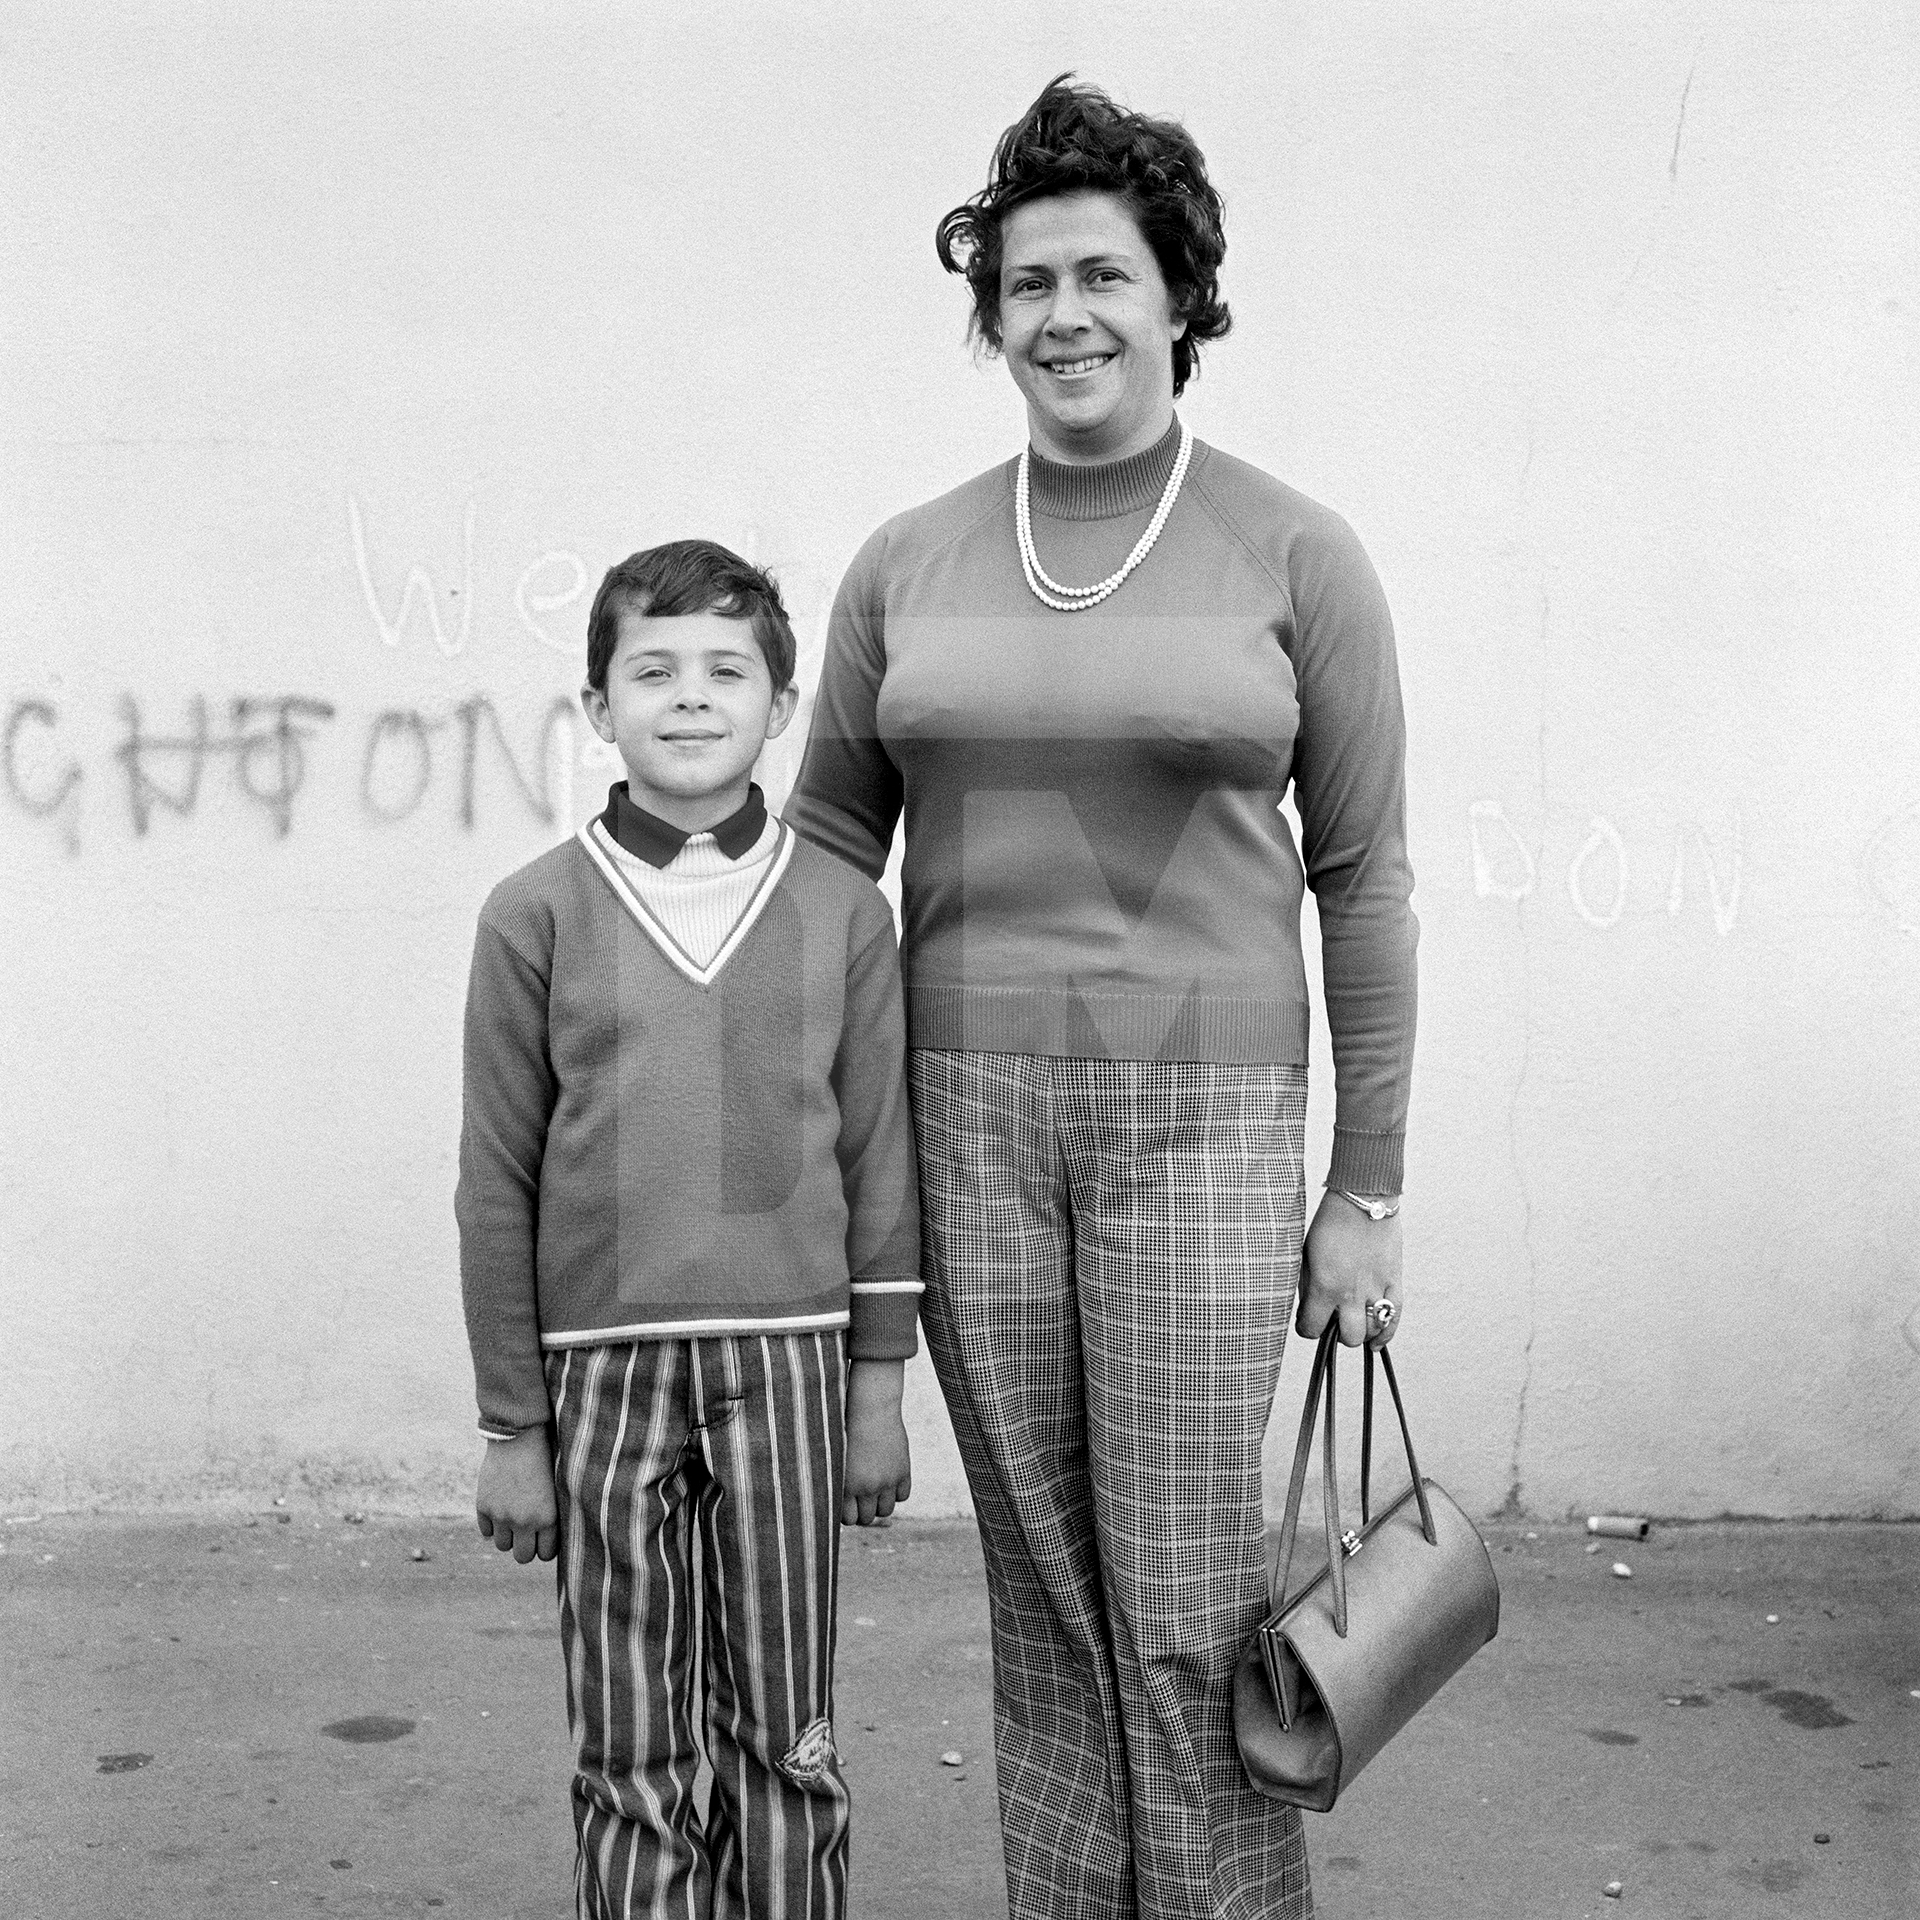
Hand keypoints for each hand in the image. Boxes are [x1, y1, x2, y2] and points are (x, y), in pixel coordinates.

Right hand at [476, 1426, 558, 1563]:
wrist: (519, 1436)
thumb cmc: (544, 1459)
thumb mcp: (555, 1489)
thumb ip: (551, 1516)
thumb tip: (549, 1543)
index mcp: (548, 1518)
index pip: (546, 1555)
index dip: (544, 1547)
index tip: (544, 1538)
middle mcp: (524, 1521)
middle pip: (523, 1557)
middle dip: (526, 1547)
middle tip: (528, 1533)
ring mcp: (502, 1515)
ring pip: (503, 1546)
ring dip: (508, 1536)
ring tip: (514, 1519)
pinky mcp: (484, 1507)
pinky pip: (486, 1532)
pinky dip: (492, 1524)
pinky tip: (500, 1509)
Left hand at [842, 1359, 911, 1526]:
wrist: (871, 1408)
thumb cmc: (847, 1429)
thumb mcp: (836, 1456)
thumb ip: (835, 1480)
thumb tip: (834, 1503)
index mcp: (846, 1484)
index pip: (849, 1519)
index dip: (848, 1513)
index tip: (848, 1504)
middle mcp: (867, 1486)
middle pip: (867, 1518)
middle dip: (863, 1511)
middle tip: (861, 1498)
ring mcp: (887, 1480)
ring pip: (885, 1511)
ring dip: (880, 1504)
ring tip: (875, 1491)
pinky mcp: (903, 1471)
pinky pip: (902, 1496)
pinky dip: (896, 1492)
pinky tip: (889, 1480)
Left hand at [1294, 1191, 1403, 1348]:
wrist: (1362, 1197)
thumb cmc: (1330, 1221)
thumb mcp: (1306, 1253)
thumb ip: (1307, 1283)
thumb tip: (1308, 1306)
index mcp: (1324, 1285)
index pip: (1313, 1328)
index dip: (1307, 1328)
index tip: (1307, 1322)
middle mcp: (1351, 1293)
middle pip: (1347, 1337)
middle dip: (1336, 1334)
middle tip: (1332, 1320)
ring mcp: (1376, 1288)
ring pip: (1371, 1331)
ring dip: (1360, 1331)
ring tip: (1352, 1322)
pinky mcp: (1394, 1280)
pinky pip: (1395, 1318)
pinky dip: (1386, 1334)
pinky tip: (1377, 1340)